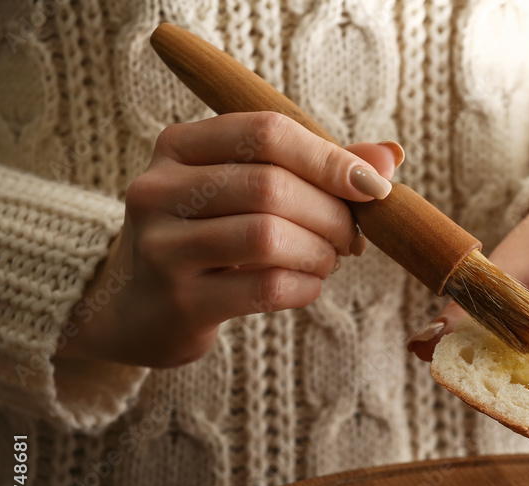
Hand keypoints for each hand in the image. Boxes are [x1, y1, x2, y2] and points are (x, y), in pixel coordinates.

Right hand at [57, 111, 400, 367]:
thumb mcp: (248, 192)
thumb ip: (317, 169)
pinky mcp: (178, 302)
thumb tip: (389, 156)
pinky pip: (265, 288)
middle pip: (272, 186)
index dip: (330, 158)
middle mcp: (159, 189)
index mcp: (179, 146)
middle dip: (332, 215)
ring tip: (329, 261)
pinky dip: (305, 287)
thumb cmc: (209, 239)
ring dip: (320, 253)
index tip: (373, 188)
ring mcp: (162, 247)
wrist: (139, 311)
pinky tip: (307, 285)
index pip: (265, 131)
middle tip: (353, 238)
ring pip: (268, 237)